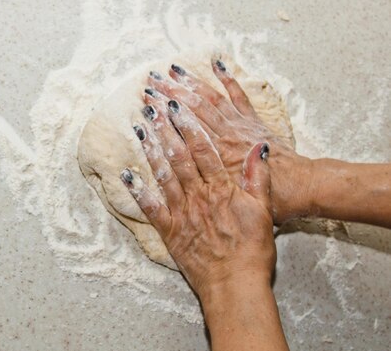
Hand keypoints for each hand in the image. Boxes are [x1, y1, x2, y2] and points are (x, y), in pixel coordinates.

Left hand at [120, 93, 275, 298]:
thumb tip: (257, 149)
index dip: (188, 125)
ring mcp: (182, 213)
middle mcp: (199, 196)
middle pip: (179, 156)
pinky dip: (137, 191)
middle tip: (151, 107)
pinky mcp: (170, 231)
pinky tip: (126, 174)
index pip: (203, 149)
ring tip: (138, 128)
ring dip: (149, 150)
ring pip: (163, 174)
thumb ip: (259, 178)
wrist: (235, 285)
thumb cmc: (252, 251)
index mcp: (222, 188)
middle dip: (164, 129)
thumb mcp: (264, 211)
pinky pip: (150, 208)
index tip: (176, 106)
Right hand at [146, 62, 313, 222]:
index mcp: (218, 155)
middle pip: (194, 110)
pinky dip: (228, 79)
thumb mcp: (237, 198)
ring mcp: (240, 125)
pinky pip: (238, 96)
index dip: (166, 115)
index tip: (149, 104)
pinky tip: (217, 64)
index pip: (187, 129)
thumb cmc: (269, 197)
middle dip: (170, 95)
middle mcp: (226, 135)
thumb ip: (211, 183)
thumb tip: (185, 175)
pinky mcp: (253, 121)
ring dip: (191, 83)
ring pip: (211, 99)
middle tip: (151, 82)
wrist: (302, 186)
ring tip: (171, 70)